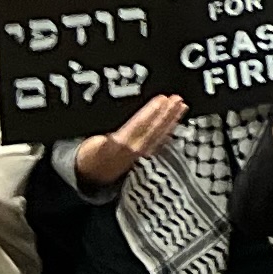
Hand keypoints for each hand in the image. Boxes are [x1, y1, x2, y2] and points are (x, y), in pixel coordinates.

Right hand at [73, 94, 188, 187]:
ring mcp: (140, 155)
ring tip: (181, 106)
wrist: (91, 175)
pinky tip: (175, 122)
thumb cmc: (91, 153)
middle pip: (152, 129)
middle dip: (166, 114)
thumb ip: (108, 130)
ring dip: (171, 121)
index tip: (162, 99)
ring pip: (159, 136)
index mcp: (117, 145)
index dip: (150, 112)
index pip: (137, 125)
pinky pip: (159, 142)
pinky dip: (168, 131)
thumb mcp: (93, 140)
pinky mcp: (144, 157)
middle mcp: (131, 151)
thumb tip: (116, 115)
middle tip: (177, 99)